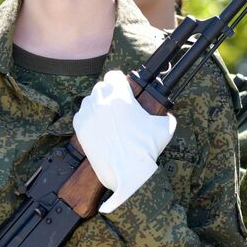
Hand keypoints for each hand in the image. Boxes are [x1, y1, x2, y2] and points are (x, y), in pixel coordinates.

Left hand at [74, 70, 176, 214]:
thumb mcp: (165, 127)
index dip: (120, 82)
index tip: (123, 89)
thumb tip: (167, 115)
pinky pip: (82, 115)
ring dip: (98, 106)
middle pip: (101, 87)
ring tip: (108, 119)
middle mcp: (102, 100)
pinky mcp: (80, 127)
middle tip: (117, 107)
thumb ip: (164, 115)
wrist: (127, 171)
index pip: (114, 76)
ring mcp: (88, 113)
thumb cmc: (146, 148)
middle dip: (109, 94)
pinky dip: (89, 119)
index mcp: (121, 95)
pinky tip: (99, 128)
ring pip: (90, 101)